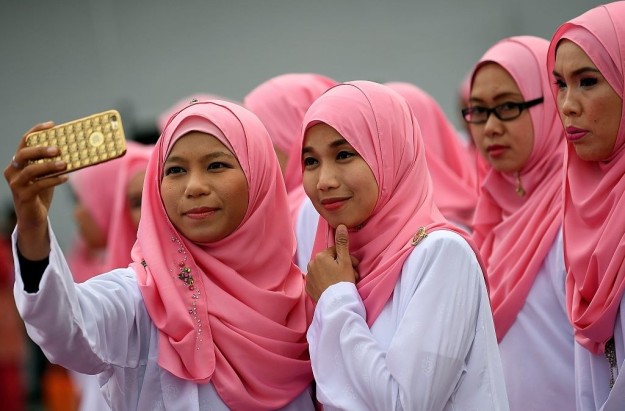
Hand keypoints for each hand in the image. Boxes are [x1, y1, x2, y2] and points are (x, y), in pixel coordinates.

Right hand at [4, 122, 67, 259]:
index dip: (36, 131)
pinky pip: (37, 186)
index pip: (25, 141)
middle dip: (41, 149)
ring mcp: (15, 184)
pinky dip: (52, 180)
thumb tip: (75, 149)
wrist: (34, 217)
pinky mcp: (22, 196)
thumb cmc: (41, 193)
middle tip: (59, 149)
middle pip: (24, 154)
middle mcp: (13, 171)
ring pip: (30, 170)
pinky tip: (65, 178)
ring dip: (49, 166)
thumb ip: (53, 163)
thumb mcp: (47, 174)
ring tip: (65, 164)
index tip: (52, 125)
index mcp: (18, 162)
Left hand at [306, 224, 358, 301]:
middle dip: (342, 266)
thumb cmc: (342, 281)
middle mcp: (311, 265)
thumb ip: (342, 243)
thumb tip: (340, 226)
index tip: (354, 266)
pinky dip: (327, 283)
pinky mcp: (309, 288)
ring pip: (325, 271)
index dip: (347, 258)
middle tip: (352, 275)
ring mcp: (309, 277)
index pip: (336, 252)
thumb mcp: (345, 261)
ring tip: (344, 283)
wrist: (336, 304)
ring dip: (335, 274)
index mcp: (320, 256)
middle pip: (330, 261)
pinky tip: (334, 288)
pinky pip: (320, 281)